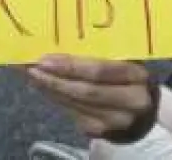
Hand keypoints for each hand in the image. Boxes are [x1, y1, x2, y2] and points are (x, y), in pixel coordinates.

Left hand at [27, 55, 158, 142]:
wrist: (140, 109)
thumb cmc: (126, 76)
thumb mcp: (122, 60)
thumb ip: (98, 53)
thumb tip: (58, 40)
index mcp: (137, 76)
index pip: (100, 71)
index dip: (70, 67)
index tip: (44, 59)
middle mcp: (131, 102)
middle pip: (85, 91)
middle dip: (54, 80)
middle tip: (31, 67)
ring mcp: (115, 121)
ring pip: (75, 104)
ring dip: (49, 88)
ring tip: (31, 73)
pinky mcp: (100, 131)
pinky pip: (71, 113)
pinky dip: (54, 98)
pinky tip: (42, 86)